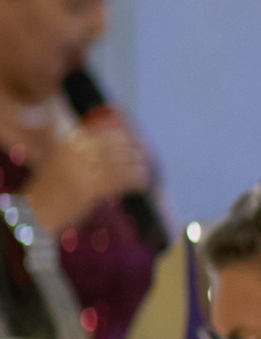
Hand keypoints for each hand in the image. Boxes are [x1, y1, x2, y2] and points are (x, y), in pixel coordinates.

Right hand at [23, 117, 147, 232]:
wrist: (35, 210)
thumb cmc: (54, 186)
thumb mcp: (65, 158)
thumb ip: (87, 147)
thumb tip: (119, 135)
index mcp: (71, 141)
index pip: (108, 128)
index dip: (128, 134)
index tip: (138, 140)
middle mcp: (78, 151)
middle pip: (120, 143)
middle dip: (137, 150)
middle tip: (147, 158)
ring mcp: (84, 169)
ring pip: (125, 161)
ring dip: (140, 166)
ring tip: (146, 172)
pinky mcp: (92, 188)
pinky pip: (124, 180)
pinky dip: (137, 181)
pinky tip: (142, 184)